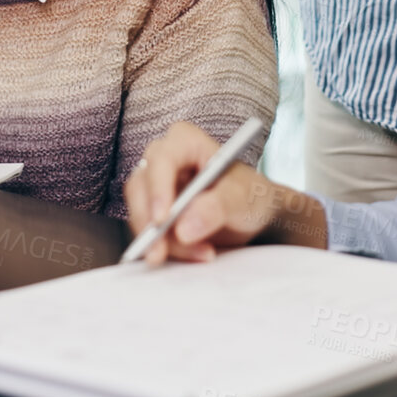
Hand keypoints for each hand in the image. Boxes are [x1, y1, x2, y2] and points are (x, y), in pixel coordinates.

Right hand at [122, 122, 327, 264]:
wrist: (256, 215)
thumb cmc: (250, 194)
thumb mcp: (242, 198)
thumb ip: (215, 208)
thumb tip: (183, 229)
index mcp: (186, 142)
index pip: (162, 160)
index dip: (158, 189)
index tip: (163, 220)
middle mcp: (164, 159)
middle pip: (142, 187)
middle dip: (151, 223)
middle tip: (162, 252)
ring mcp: (156, 186)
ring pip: (140, 212)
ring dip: (161, 240)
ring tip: (201, 254)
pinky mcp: (153, 211)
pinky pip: (146, 230)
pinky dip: (165, 247)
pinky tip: (193, 255)